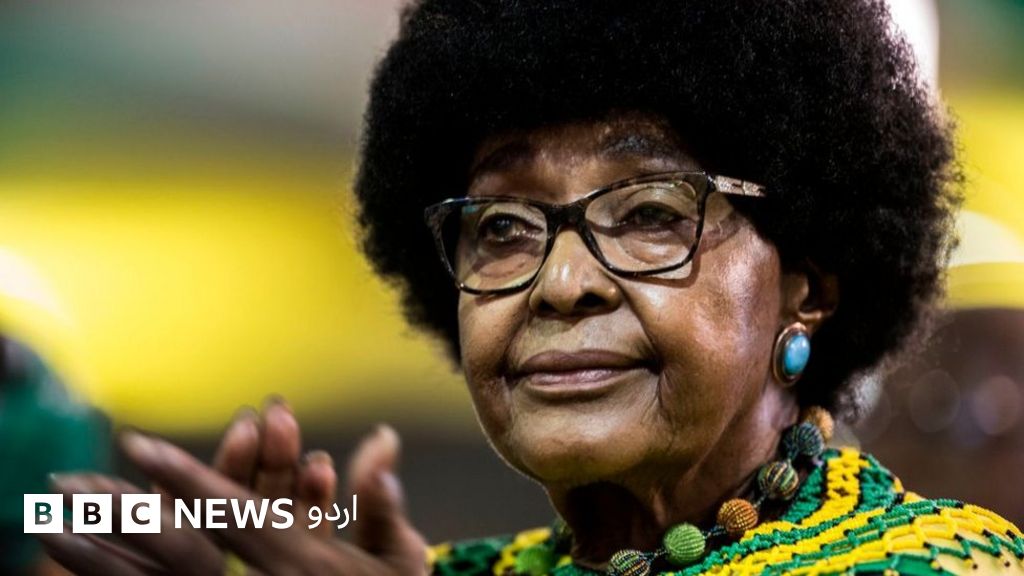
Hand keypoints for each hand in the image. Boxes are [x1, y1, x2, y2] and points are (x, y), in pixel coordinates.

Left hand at [38, 418, 427, 574]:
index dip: (184, 476)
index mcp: (300, 563)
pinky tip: (92, 574)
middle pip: (178, 547)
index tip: (137, 445)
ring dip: (105, 554)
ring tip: (53, 529)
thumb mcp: (400, 560)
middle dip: (121, 512)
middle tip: (66, 482)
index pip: (231, 512)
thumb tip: (382, 442)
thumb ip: (382, 507)